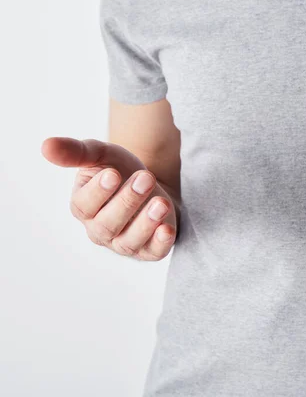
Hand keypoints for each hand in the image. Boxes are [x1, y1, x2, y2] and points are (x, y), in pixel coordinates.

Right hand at [42, 137, 176, 260]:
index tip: (114, 173)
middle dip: (127, 201)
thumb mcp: (100, 155)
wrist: (149, 184)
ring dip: (146, 222)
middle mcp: (100, 230)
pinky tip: (167, 228)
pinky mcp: (149, 249)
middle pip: (108, 224)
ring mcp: (124, 242)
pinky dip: (160, 243)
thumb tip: (46, 145)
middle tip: (145, 178)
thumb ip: (76, 152)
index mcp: (84, 207)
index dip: (98, 191)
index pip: (84, 206)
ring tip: (161, 202)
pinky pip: (153, 252)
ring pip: (129, 241)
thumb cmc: (118, 170)